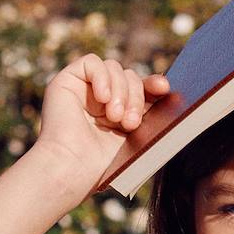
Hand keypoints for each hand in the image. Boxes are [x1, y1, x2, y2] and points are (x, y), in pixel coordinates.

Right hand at [33, 53, 171, 201]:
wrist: (72, 171)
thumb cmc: (102, 166)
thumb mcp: (136, 136)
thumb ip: (149, 113)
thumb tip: (167, 86)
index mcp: (118, 113)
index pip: (140, 89)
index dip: (153, 85)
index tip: (164, 88)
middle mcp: (101, 100)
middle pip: (129, 76)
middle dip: (136, 96)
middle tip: (130, 123)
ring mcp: (83, 90)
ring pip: (114, 68)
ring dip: (120, 91)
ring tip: (114, 118)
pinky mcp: (66, 82)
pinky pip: (91, 62)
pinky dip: (102, 77)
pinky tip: (103, 98)